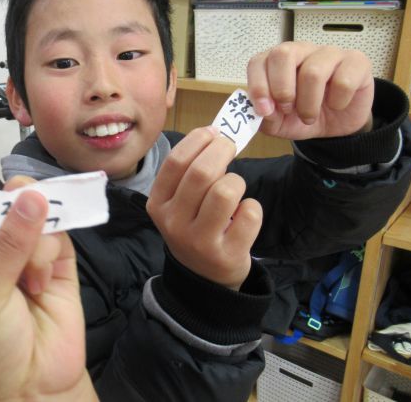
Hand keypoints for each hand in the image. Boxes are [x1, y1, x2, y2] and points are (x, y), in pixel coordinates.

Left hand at [0, 177, 96, 401]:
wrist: (32, 385)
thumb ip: (6, 243)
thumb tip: (33, 194)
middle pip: (8, 203)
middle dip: (15, 203)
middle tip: (23, 205)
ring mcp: (30, 254)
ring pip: (38, 216)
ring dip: (36, 240)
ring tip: (31, 278)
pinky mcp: (59, 263)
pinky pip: (60, 235)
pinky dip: (51, 252)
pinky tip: (42, 281)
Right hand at [147, 127, 262, 289]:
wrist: (203, 276)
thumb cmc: (193, 225)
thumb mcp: (178, 202)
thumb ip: (189, 170)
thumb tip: (216, 133)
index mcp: (158, 203)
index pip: (176, 162)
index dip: (198, 140)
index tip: (214, 133)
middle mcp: (174, 222)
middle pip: (201, 173)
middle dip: (222, 151)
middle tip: (230, 148)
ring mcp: (199, 241)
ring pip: (226, 191)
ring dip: (237, 181)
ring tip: (235, 187)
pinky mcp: (226, 254)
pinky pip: (249, 214)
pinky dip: (252, 206)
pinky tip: (244, 213)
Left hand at [247, 41, 373, 139]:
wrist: (337, 124)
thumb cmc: (302, 116)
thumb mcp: (278, 123)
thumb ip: (265, 117)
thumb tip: (262, 110)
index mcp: (276, 62)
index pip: (259, 61)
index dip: (258, 86)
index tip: (265, 110)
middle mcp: (301, 50)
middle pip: (283, 54)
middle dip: (282, 89)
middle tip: (288, 110)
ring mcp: (329, 53)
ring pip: (313, 72)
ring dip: (309, 103)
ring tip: (309, 116)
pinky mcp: (356, 62)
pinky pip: (343, 81)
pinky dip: (337, 102)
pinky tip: (337, 105)